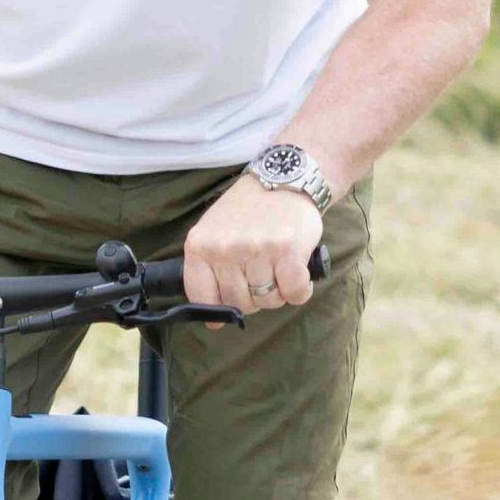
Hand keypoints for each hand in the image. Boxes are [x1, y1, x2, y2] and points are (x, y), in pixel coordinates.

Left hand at [183, 178, 321, 314]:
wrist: (283, 179)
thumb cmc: (247, 210)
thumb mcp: (213, 231)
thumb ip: (208, 270)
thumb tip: (213, 320)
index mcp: (200, 246)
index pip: (202, 298)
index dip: (218, 309)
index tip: (228, 310)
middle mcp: (225, 249)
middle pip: (239, 303)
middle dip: (253, 298)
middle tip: (262, 276)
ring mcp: (257, 250)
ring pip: (268, 301)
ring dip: (278, 292)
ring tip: (278, 268)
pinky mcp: (288, 252)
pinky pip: (294, 294)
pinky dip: (299, 291)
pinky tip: (297, 274)